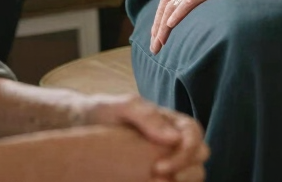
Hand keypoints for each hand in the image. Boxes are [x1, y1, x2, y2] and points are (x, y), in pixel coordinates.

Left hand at [78, 94, 207, 180]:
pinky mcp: (157, 172)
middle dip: (188, 171)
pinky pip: (173, 180)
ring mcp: (166, 157)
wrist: (81, 125)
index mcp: (171, 121)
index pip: (195, 135)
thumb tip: (174, 138)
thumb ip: (148, 117)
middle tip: (160, 180)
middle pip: (200, 156)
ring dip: (183, 181)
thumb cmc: (104, 112)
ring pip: (192, 172)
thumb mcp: (124, 107)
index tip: (157, 168)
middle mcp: (173, 140)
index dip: (185, 153)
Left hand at [150, 0, 245, 53]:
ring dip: (165, 26)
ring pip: (175, 4)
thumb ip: (194, 7)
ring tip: (161, 42)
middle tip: (155, 48)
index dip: (158, 20)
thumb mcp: (208, 1)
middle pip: (167, 3)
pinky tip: (171, 25)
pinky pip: (190, 0)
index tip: (155, 39)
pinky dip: (179, 12)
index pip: (167, 0)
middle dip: (158, 27)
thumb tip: (178, 29)